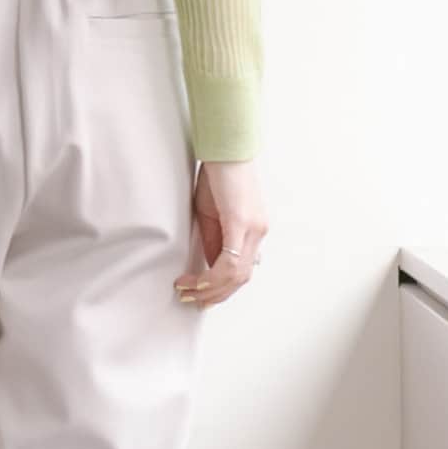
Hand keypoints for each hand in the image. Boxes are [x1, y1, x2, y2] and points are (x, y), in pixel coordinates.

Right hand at [174, 160, 268, 308]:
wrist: (226, 147)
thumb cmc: (219, 173)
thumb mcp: (214, 212)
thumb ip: (214, 239)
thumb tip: (209, 265)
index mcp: (255, 230)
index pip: (242, 270)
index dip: (220, 288)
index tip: (199, 294)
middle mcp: (259, 232)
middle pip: (241, 278)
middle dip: (215, 294)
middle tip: (193, 301)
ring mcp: (254, 228)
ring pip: (237, 275)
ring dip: (210, 289)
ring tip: (187, 291)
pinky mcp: (242, 222)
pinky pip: (230, 261)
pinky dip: (212, 276)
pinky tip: (195, 281)